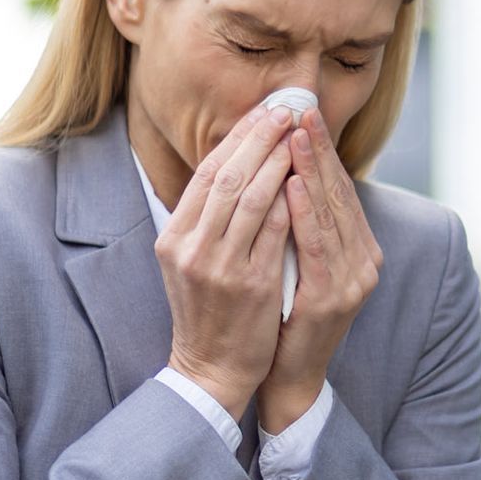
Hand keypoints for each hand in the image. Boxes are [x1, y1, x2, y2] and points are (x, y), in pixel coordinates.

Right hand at [156, 102, 297, 417]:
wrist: (211, 369)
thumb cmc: (207, 311)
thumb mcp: (188, 261)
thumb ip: (204, 219)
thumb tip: (234, 165)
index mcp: (174, 238)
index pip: (206, 174)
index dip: (236, 139)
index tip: (262, 112)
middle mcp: (191, 248)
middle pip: (227, 177)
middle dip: (259, 137)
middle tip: (285, 110)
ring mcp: (219, 267)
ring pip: (251, 198)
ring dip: (278, 160)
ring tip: (299, 134)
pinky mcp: (250, 285)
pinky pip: (274, 231)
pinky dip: (290, 201)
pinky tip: (306, 178)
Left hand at [260, 106, 384, 433]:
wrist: (286, 376)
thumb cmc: (282, 315)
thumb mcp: (294, 259)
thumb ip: (297, 221)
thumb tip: (280, 170)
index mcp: (355, 247)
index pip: (337, 186)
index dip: (321, 148)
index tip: (300, 112)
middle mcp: (362, 259)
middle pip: (339, 191)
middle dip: (318, 147)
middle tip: (300, 108)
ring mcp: (352, 279)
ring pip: (331, 212)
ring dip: (312, 169)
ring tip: (296, 134)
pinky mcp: (333, 298)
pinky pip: (318, 246)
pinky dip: (306, 212)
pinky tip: (293, 184)